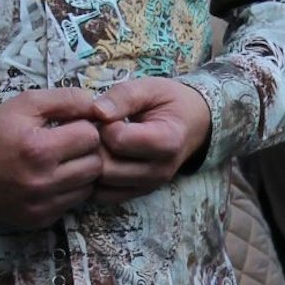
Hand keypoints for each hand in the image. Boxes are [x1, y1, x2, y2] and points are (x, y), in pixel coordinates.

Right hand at [0, 89, 105, 227]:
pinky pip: (70, 205)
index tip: (68, 127)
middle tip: (67, 144)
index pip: (91, 137)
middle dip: (86, 151)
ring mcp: (39, 206)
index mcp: (39, 149)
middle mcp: (41, 182)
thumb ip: (67, 99)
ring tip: (60, 161)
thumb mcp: (27, 103)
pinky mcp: (37, 220)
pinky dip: (66, 191)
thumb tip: (99, 107)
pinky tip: (49, 179)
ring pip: (87, 188)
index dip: (83, 127)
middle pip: (95, 166)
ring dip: (80, 173)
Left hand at [88, 78, 211, 204]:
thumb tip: (97, 111)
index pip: (118, 140)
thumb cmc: (169, 103)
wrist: (192, 124)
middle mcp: (159, 171)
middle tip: (96, 129)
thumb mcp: (150, 88)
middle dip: (93, 146)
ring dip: (92, 163)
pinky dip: (94, 179)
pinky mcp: (138, 194)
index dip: (104, 123)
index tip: (108, 114)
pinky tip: (100, 157)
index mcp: (167, 141)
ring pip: (101, 184)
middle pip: (106, 168)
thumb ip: (124, 96)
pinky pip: (103, 196)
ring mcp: (149, 186)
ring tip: (99, 143)